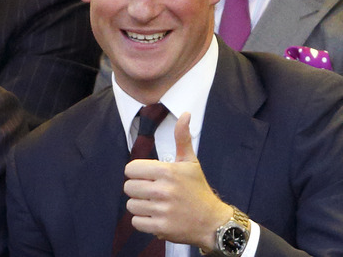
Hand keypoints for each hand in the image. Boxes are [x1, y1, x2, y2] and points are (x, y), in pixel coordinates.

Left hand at [123, 112, 231, 249]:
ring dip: (140, 206)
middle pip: (128, 188)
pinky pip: (136, 222)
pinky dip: (143, 222)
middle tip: (151, 192)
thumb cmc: (198, 189)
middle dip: (137, 190)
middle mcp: (164, 190)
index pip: (131, 169)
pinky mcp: (162, 228)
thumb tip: (185, 113)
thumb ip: (182, 138)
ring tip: (155, 205)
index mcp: (167, 171)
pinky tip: (156, 217)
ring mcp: (163, 210)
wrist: (213, 222)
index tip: (148, 177)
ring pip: (131, 205)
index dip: (137, 173)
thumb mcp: (190, 162)